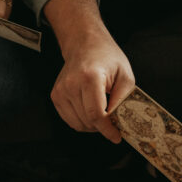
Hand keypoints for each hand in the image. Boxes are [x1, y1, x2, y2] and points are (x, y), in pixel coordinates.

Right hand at [44, 0, 134, 142]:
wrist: (84, 44)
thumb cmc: (106, 57)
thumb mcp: (125, 75)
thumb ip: (123, 100)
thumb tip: (119, 123)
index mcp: (90, 77)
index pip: (96, 114)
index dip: (107, 129)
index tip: (116, 137)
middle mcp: (71, 84)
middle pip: (87, 121)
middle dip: (102, 126)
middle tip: (113, 121)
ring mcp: (61, 91)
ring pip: (78, 124)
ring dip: (92, 125)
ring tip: (102, 113)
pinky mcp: (56, 96)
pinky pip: (70, 120)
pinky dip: (82, 121)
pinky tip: (90, 110)